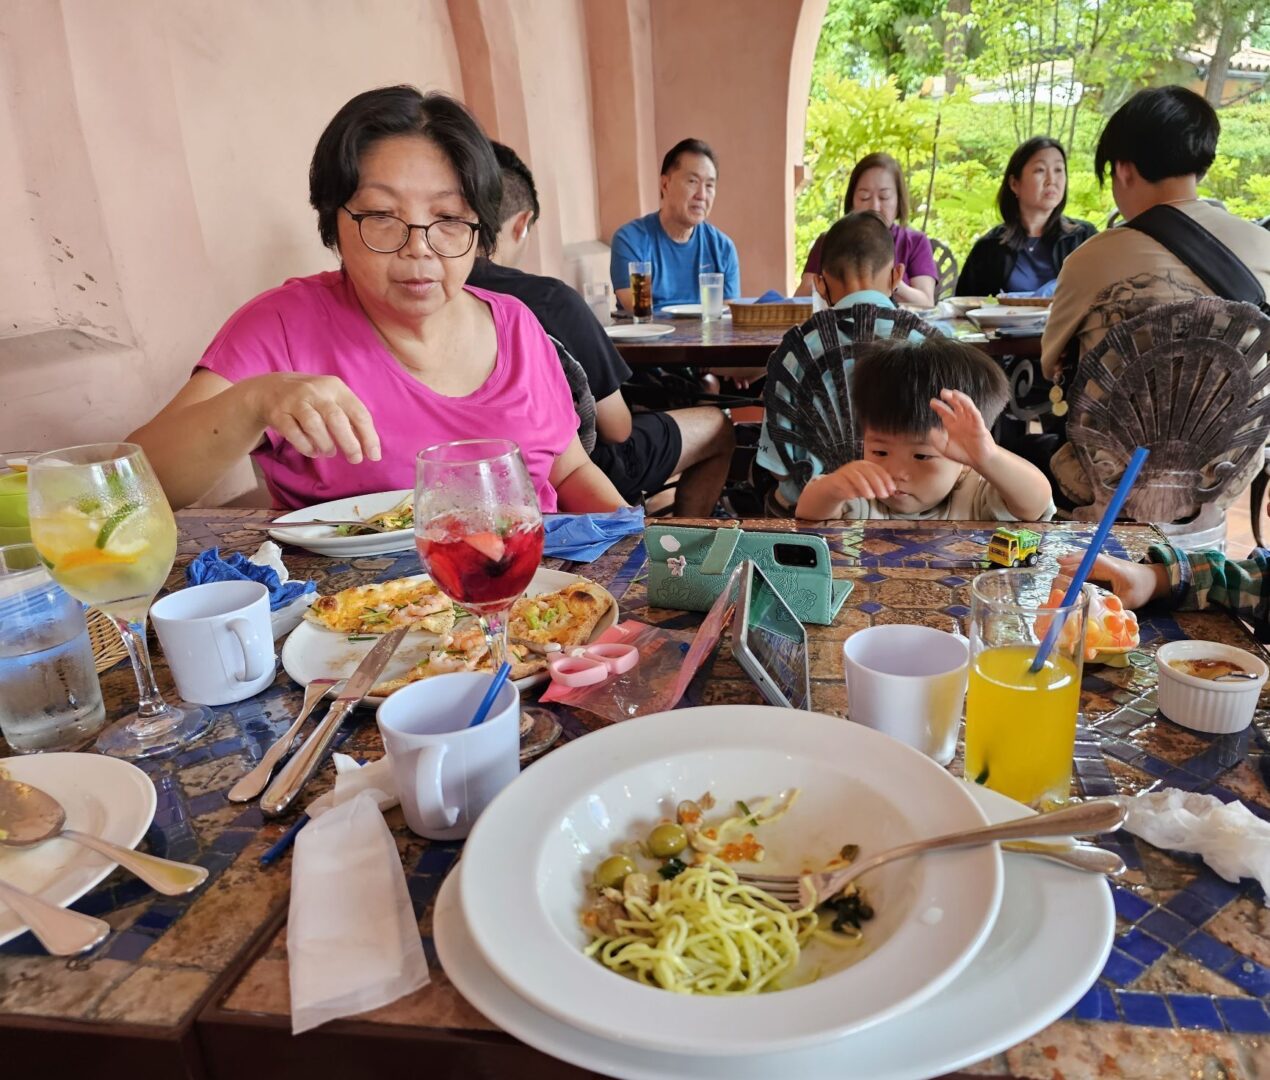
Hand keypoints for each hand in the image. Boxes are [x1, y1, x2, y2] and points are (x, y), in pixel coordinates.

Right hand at [248, 374, 381, 463]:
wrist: (269, 389)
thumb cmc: (311, 399)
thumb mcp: (332, 399)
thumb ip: (350, 418)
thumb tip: (369, 447)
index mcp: (335, 387)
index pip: (358, 412)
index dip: (368, 436)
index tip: (374, 455)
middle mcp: (315, 391)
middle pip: (336, 419)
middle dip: (349, 443)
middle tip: (355, 459)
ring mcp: (294, 401)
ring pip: (314, 425)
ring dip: (325, 444)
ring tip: (329, 452)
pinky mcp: (277, 413)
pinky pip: (294, 433)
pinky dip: (306, 446)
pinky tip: (312, 451)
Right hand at [823, 460, 896, 502]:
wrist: (832, 486)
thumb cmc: (853, 485)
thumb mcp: (867, 485)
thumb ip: (878, 487)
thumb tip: (892, 491)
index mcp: (865, 465)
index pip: (878, 470)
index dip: (886, 480)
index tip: (892, 490)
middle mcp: (855, 466)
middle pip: (868, 472)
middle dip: (877, 484)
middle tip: (883, 496)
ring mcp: (845, 472)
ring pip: (856, 477)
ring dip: (864, 487)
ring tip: (870, 497)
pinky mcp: (836, 479)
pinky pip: (842, 484)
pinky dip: (848, 490)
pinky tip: (853, 497)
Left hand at [930, 389, 994, 468]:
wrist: (979, 461)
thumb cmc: (964, 454)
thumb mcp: (945, 449)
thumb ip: (936, 440)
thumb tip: (931, 430)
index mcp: (953, 426)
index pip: (945, 413)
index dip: (939, 406)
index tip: (932, 402)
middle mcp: (961, 421)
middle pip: (955, 406)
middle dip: (949, 399)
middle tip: (942, 393)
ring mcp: (970, 421)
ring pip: (965, 406)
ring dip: (959, 398)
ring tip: (952, 393)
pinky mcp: (978, 424)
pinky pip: (974, 412)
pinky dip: (968, 405)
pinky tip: (962, 400)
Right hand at [1056, 553, 1166, 609]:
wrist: (1153, 579)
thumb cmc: (1142, 588)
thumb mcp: (1130, 600)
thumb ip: (1114, 605)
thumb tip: (1098, 615)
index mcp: (1112, 567)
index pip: (1092, 560)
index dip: (1075, 560)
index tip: (1059, 562)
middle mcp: (1104, 562)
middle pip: (1079, 561)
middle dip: (1064, 571)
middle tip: (1053, 587)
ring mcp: (1100, 564)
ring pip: (1078, 564)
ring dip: (1065, 573)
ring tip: (1055, 588)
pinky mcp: (1097, 569)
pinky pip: (1081, 569)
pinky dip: (1071, 575)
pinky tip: (1064, 585)